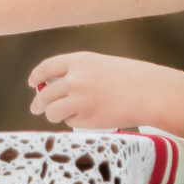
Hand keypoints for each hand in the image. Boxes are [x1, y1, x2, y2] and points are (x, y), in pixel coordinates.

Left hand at [26, 52, 178, 130]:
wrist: (150, 93)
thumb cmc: (131, 78)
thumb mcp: (101, 65)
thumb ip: (79, 73)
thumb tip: (54, 87)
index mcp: (79, 61)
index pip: (47, 68)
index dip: (37, 76)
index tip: (33, 83)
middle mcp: (74, 79)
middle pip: (44, 93)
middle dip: (38, 102)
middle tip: (36, 107)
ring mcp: (78, 100)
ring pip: (51, 111)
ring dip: (53, 115)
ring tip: (60, 116)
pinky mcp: (85, 119)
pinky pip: (70, 122)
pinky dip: (75, 121)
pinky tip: (90, 117)